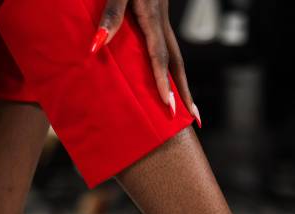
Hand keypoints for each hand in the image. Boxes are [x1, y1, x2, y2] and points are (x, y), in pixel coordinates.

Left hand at [91, 0, 200, 125]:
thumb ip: (111, 13)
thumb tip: (98, 45)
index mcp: (152, 17)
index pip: (160, 58)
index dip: (164, 84)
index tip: (170, 108)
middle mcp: (162, 22)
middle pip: (178, 63)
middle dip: (186, 92)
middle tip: (196, 119)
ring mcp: (162, 19)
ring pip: (177, 56)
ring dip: (182, 82)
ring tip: (189, 104)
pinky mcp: (157, 14)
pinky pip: (168, 47)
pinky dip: (172, 66)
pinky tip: (169, 75)